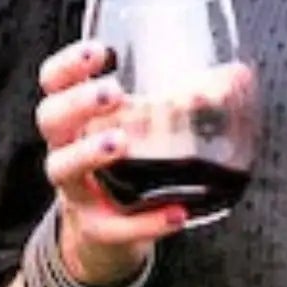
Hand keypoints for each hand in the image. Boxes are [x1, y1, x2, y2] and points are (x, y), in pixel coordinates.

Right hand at [35, 39, 186, 286]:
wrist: (109, 234)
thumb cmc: (130, 162)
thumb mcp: (147, 128)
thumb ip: (187, 98)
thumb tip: (236, 75)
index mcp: (78, 115)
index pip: (54, 81)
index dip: (69, 64)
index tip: (100, 51)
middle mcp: (66, 148)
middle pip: (51, 117)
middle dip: (78, 101)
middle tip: (114, 92)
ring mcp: (76, 190)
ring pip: (63, 169)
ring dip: (89, 153)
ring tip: (121, 143)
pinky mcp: (95, 229)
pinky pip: (112, 228)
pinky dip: (145, 222)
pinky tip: (176, 214)